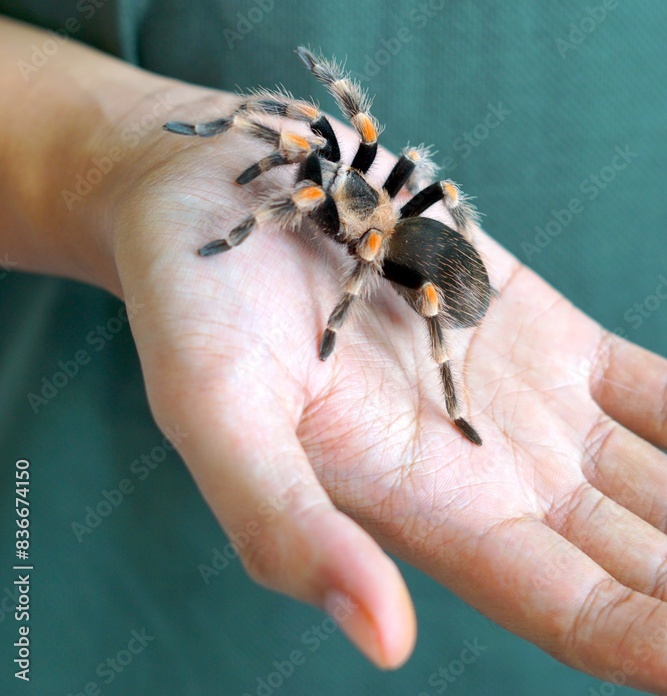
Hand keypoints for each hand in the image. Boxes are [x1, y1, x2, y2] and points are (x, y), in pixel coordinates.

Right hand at [108, 89, 666, 688]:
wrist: (219, 195)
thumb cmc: (195, 305)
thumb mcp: (214, 410)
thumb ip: (281, 524)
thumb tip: (382, 640)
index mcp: (425, 510)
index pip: (571, 606)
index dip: (658, 645)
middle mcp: (495, 473)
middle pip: (646, 558)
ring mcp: (533, 402)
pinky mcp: (549, 331)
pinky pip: (660, 392)